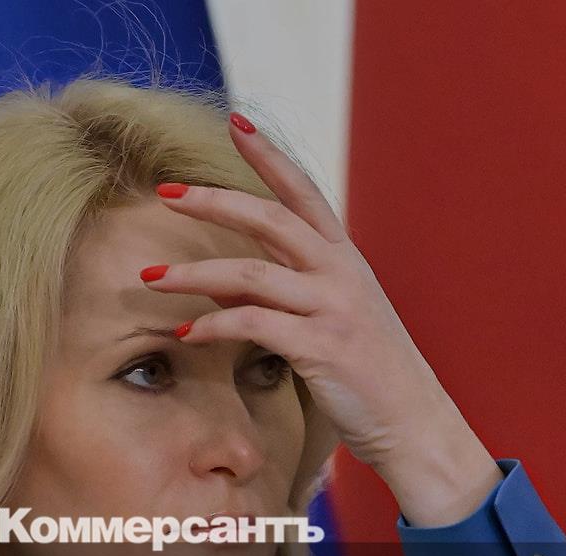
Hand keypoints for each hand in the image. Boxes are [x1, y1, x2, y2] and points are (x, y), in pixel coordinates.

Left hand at [143, 113, 502, 525]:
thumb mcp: (331, 316)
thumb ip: (282, 289)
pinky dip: (214, 324)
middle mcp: (341, 273)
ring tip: (151, 277)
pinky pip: (254, 325)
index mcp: (345, 258)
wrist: (415, 422)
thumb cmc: (369, 371)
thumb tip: (218, 275)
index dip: (270, 156)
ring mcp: (333, 308)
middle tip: (165, 192)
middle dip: (215, 200)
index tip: (236, 122)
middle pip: (271, 218)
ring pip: (252, 272)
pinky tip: (187, 332)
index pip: (304, 192)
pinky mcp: (322, 348)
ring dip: (195, 272)